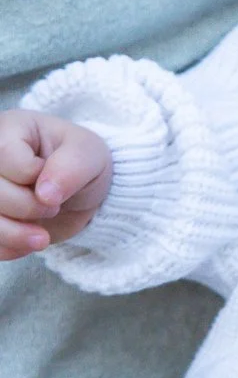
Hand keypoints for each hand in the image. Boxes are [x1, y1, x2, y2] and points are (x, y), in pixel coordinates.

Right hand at [0, 109, 110, 259]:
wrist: (80, 192)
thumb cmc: (82, 162)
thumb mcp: (90, 154)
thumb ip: (71, 166)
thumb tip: (46, 194)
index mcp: (9, 129)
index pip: (5, 155)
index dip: (32, 174)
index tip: (55, 180)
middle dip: (26, 206)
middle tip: (53, 206)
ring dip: (13, 234)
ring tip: (41, 237)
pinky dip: (7, 247)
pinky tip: (28, 242)